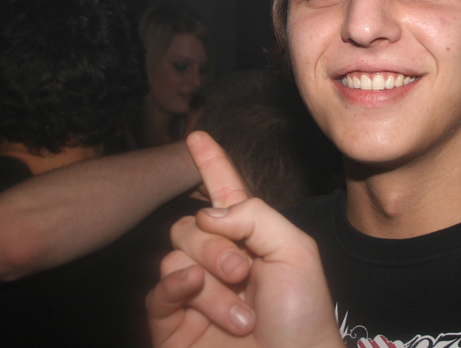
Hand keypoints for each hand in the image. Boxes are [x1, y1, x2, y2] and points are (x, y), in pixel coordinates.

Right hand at [147, 131, 342, 347]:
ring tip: (242, 314)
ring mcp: (193, 293)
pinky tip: (192, 290)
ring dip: (209, 280)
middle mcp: (218, 263)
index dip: (212, 164)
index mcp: (251, 240)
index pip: (225, 194)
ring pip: (174, 256)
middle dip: (216, 245)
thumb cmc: (303, 318)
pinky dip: (175, 285)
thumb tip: (209, 214)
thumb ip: (255, 216)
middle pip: (191, 225)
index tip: (198, 136)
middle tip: (243, 271)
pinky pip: (158, 291)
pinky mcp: (172, 324)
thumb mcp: (295, 252)